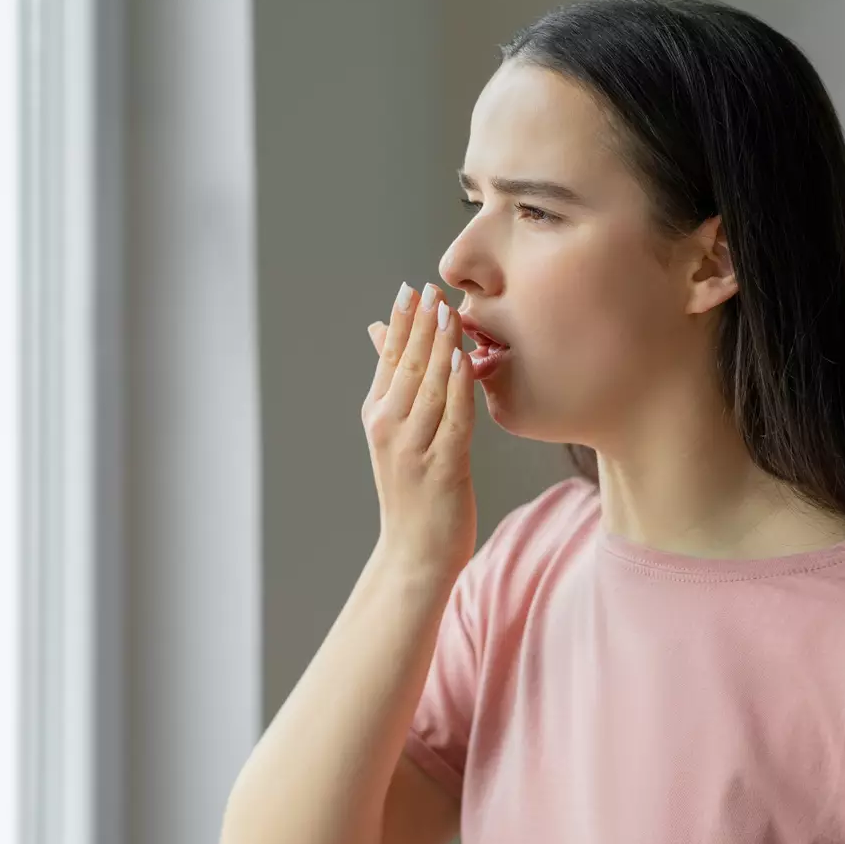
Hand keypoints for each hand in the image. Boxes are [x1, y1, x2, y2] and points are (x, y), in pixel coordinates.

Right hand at [362, 281, 477, 578]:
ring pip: (429, 388)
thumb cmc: (412, 490)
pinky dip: (459, 389)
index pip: (389, 359)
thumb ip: (393, 381)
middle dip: (421, 326)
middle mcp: (389, 428)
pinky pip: (453, 421)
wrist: (414, 554)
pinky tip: (466, 362)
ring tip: (450, 313)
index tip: (414, 288)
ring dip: (440, 348)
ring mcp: (413, 450)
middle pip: (407, 367)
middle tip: (435, 290)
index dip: (402, 322)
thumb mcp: (395, 432)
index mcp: (378, 415)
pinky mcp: (442, 469)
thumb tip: (378, 329)